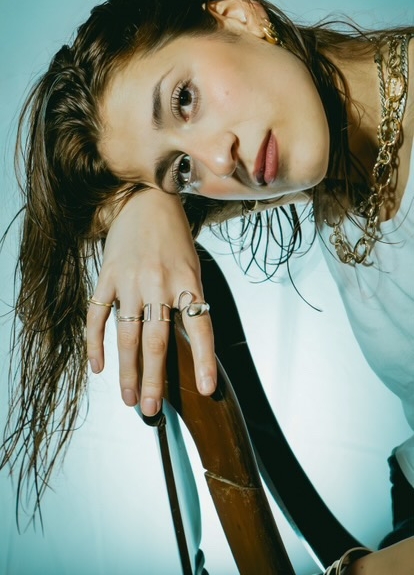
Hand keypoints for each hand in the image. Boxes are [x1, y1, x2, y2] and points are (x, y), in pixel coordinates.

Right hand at [86, 189, 216, 414]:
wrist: (146, 198)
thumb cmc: (175, 237)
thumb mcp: (192, 266)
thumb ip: (188, 301)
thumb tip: (187, 345)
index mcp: (187, 281)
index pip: (200, 328)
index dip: (203, 360)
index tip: (206, 390)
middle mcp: (159, 283)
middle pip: (157, 340)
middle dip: (156, 379)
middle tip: (153, 411)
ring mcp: (130, 280)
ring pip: (127, 334)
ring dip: (127, 370)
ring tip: (129, 400)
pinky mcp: (107, 275)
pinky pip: (98, 314)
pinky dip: (95, 341)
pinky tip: (97, 366)